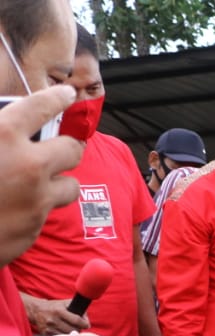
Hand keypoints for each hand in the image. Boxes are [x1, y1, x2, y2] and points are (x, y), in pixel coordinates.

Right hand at [0, 85, 83, 266]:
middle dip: (68, 148)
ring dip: (60, 182)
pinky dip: (36, 208)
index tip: (66, 94)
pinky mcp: (36, 227)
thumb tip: (8, 127)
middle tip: (60, 148)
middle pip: (73, 150)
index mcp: (2, 135)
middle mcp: (27, 165)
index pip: (41, 106)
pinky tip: (14, 207)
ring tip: (41, 182)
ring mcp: (36, 199)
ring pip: (71, 186)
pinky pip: (47, 212)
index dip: (57, 98)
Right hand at [24, 295, 88, 335]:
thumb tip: (86, 318)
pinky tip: (64, 331)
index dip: (85, 324)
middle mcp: (54, 320)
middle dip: (79, 328)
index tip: (87, 325)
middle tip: (78, 326)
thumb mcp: (65, 303)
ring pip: (67, 335)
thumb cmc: (54, 306)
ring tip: (71, 328)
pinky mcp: (45, 333)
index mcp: (59, 311)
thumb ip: (78, 308)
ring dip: (71, 333)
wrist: (36, 310)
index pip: (77, 320)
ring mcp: (49, 328)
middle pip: (74, 330)